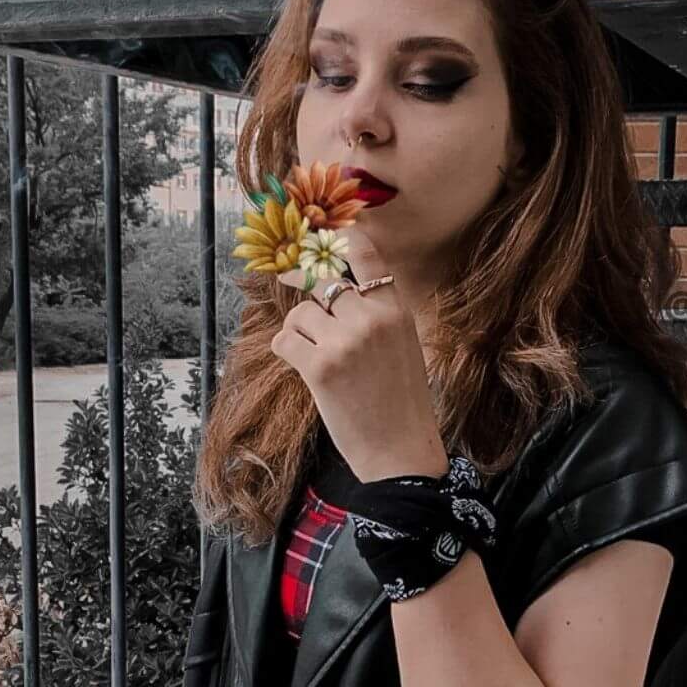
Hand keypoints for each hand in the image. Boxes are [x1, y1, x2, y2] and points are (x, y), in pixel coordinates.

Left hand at [272, 229, 446, 484]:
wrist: (400, 452)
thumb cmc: (401, 402)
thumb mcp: (403, 346)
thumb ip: (376, 313)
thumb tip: (338, 288)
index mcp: (395, 311)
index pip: (364, 252)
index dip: (338, 238)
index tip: (321, 234)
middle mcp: (370, 319)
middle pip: (323, 283)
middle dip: (314, 302)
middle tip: (315, 322)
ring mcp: (343, 342)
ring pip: (300, 312)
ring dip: (300, 331)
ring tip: (317, 355)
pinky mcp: (318, 367)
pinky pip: (284, 339)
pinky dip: (286, 350)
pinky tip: (302, 365)